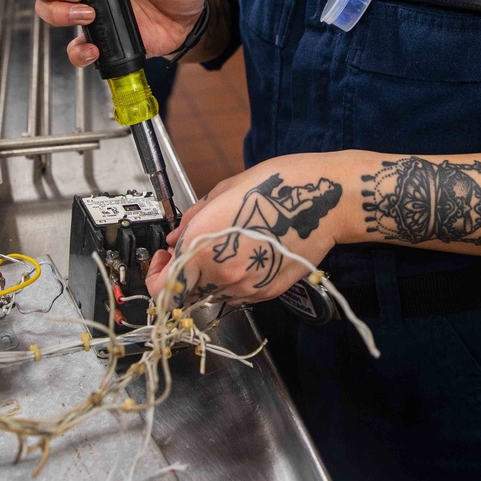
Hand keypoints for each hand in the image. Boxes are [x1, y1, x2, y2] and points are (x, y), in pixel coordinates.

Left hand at [146, 154, 350, 305]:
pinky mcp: (267, 292)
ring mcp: (247, 286)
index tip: (164, 260)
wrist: (323, 201)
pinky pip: (238, 295)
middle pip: (186, 293)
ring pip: (212, 295)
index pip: (164, 286)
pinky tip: (244, 255)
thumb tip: (176, 236)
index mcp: (203, 244)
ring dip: (208, 279)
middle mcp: (222, 272)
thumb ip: (194, 218)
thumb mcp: (225, 190)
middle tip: (191, 253)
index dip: (158, 275)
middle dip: (183, 275)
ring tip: (224, 250)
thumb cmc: (278, 186)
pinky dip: (233, 282)